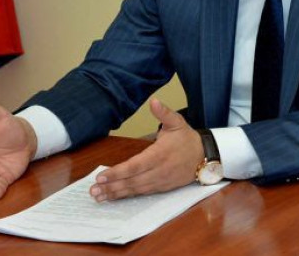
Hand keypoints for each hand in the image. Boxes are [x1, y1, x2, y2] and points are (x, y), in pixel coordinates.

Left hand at [89, 98, 203, 201]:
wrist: (205, 156)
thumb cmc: (187, 139)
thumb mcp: (177, 122)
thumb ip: (164, 113)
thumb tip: (154, 101)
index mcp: (160, 154)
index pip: (135, 165)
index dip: (118, 172)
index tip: (102, 175)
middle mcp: (159, 170)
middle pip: (132, 181)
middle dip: (112, 186)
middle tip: (93, 190)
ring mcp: (160, 181)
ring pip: (135, 189)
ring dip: (116, 193)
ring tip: (99, 196)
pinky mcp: (162, 187)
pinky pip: (142, 193)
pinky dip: (127, 196)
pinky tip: (114, 197)